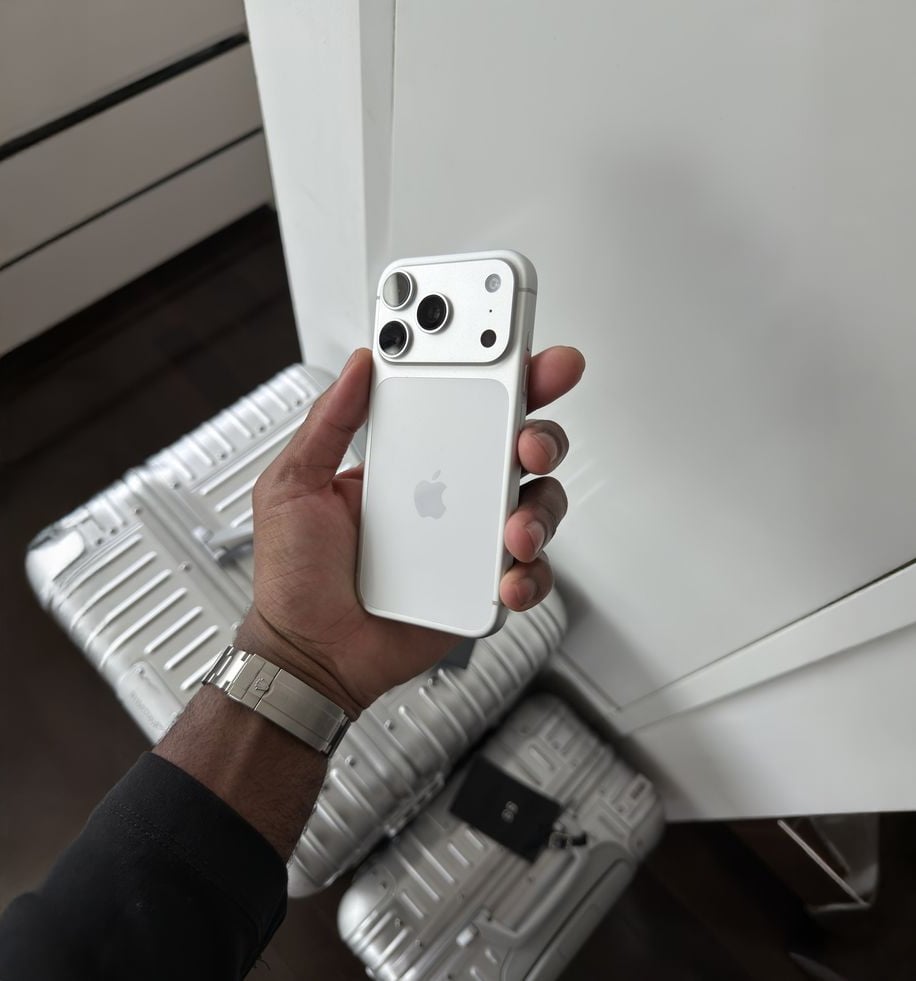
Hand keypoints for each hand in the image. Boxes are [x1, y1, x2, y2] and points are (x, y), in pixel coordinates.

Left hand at [235, 346, 584, 716]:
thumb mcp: (292, 484)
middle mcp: (450, 491)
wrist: (311, 653)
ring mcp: (471, 538)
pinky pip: (530, 570)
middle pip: (517, 444)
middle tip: (527, 439)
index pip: (462, 401)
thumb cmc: (297, 574)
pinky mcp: (483, 583)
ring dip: (540, 508)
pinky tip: (506, 578)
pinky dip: (530, 573)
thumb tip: (358, 364)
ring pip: (538, 503)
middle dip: (539, 429)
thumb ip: (328, 422)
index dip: (497, 370)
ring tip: (513, 529)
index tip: (514, 345)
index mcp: (408, 458)